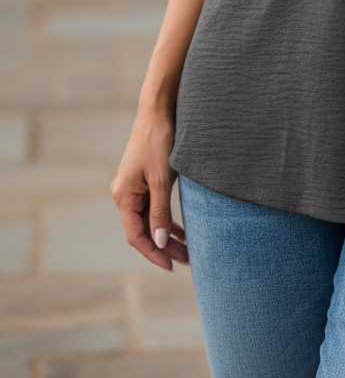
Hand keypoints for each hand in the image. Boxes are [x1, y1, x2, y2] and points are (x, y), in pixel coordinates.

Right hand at [110, 110, 188, 270]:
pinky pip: (154, 208)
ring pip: (150, 220)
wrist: (158, 111)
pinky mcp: (145, 181)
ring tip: (188, 251)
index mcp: (124, 196)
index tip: (172, 266)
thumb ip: (160, 212)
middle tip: (188, 261)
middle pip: (144, 230)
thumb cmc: (158, 142)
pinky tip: (181, 231)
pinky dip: (167, 220)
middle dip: (164, 247)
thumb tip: (161, 243)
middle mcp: (125, 195)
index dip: (154, 253)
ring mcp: (134, 188)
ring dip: (167, 236)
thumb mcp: (161, 179)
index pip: (136, 235)